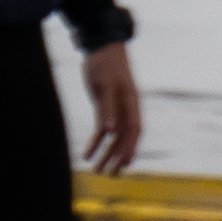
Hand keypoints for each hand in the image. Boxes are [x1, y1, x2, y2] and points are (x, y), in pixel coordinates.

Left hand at [80, 42, 143, 177]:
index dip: (130, 148)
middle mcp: (127, 107)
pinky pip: (103, 127)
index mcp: (131, 102)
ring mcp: (117, 107)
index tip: (123, 165)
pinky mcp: (105, 105)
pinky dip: (97, 141)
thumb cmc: (105, 63)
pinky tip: (88, 152)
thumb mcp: (104, 86)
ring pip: (115, 135)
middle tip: (109, 174)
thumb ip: (108, 109)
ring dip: (107, 152)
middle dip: (118, 156)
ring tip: (97, 170)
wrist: (101, 46)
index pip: (134, 130)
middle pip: (126, 137)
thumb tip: (111, 132)